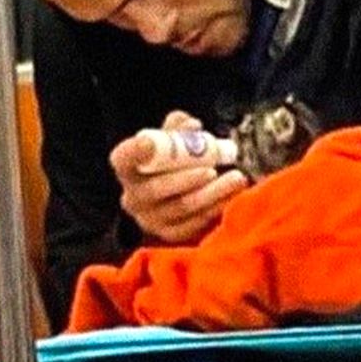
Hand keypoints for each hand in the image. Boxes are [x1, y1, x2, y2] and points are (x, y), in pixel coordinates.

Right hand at [109, 109, 247, 244]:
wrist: (177, 187)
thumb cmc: (173, 156)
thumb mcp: (172, 134)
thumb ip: (179, 126)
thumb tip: (193, 126)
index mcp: (126, 165)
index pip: (124, 157)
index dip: (135, 151)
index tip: (150, 143)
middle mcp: (132, 196)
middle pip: (157, 188)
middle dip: (188, 179)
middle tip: (213, 169)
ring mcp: (149, 219)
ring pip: (181, 208)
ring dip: (211, 194)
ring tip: (235, 179)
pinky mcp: (169, 235)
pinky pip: (192, 225)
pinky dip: (214, 210)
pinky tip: (231, 197)